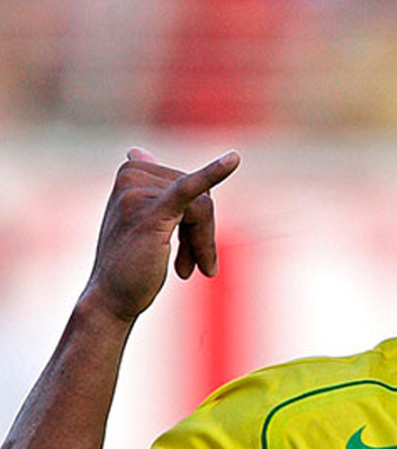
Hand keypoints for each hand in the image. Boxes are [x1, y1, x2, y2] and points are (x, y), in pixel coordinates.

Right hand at [83, 147, 240, 322]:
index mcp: (132, 171)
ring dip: (202, 244)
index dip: (197, 221)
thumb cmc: (130, 262)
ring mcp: (139, 192)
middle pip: (202, 196)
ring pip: (204, 209)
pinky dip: (214, 173)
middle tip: (194, 264)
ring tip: (192, 268)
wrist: (111, 297)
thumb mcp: (139, 218)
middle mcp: (132, 175)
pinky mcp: (152, 212)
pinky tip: (233, 159)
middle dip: (202, 234)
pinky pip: (189, 189)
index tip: (187, 250)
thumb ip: (146, 188)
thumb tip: (138, 152)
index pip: (191, 184)